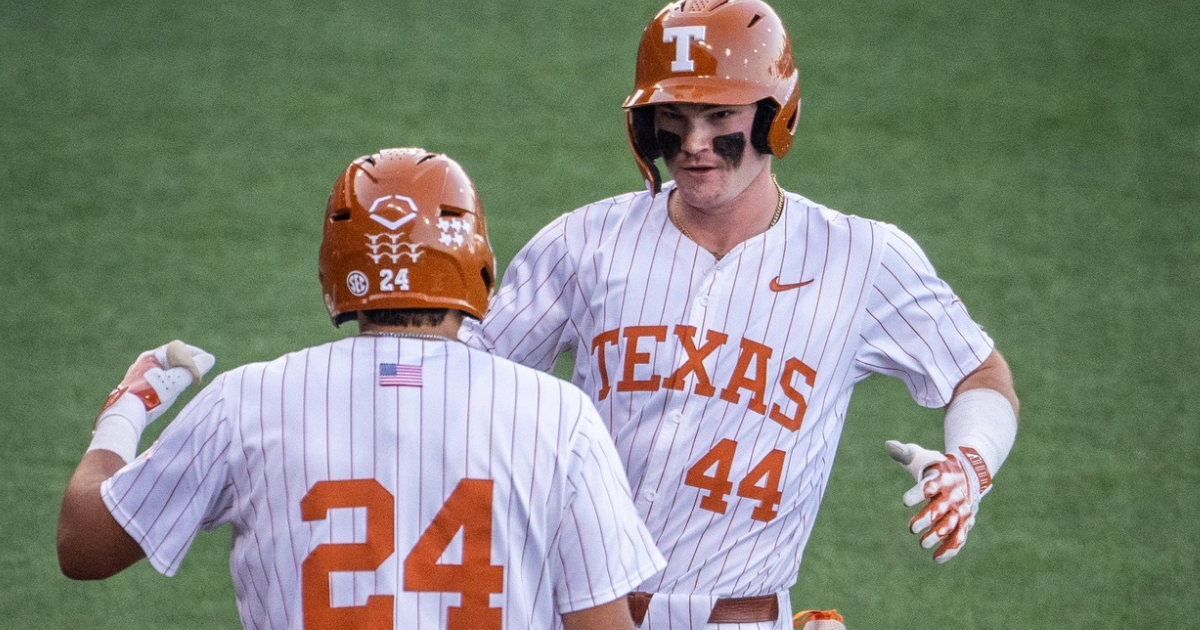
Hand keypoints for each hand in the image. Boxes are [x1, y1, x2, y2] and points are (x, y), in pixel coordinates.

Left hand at [97, 340, 215, 432]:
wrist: (123, 414)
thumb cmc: (150, 397)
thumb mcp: (175, 382)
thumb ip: (193, 369)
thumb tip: (208, 359)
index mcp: (152, 356)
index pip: (179, 348)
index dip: (195, 354)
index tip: (206, 362)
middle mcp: (143, 361)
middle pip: (171, 357)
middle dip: (187, 362)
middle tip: (199, 372)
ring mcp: (137, 374)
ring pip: (163, 368)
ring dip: (177, 372)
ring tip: (188, 382)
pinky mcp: (134, 386)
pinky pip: (156, 378)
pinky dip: (168, 381)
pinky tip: (169, 392)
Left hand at [886, 440, 980, 562]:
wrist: (969, 471)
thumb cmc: (936, 466)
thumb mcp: (921, 456)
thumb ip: (904, 453)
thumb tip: (888, 444)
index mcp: (941, 477)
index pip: (929, 486)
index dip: (918, 493)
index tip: (905, 501)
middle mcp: (953, 494)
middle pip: (940, 509)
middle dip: (926, 519)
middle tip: (912, 529)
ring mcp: (961, 509)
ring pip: (950, 525)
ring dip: (937, 536)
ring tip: (921, 544)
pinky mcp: (966, 521)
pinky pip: (960, 538)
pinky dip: (950, 549)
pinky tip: (936, 558)